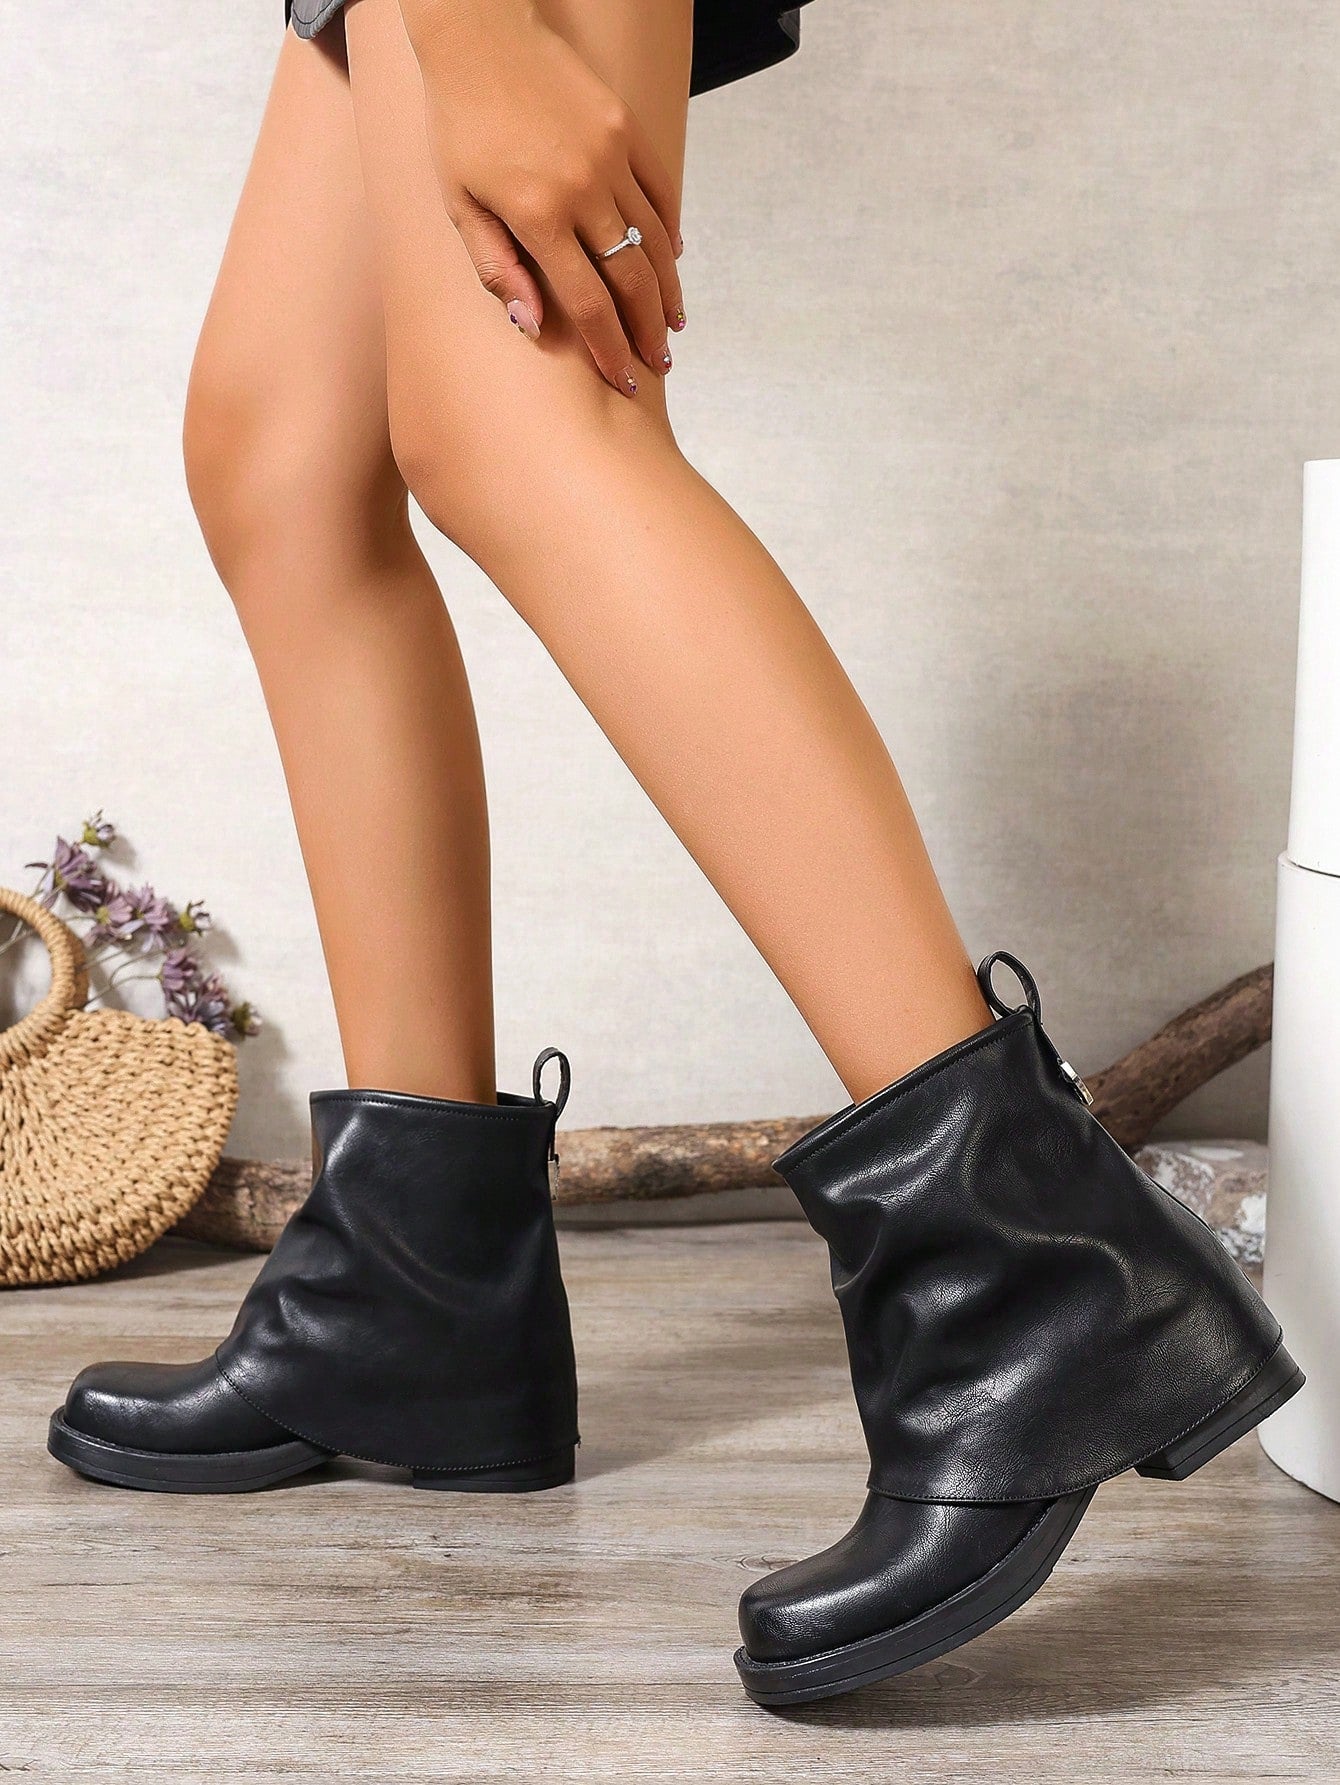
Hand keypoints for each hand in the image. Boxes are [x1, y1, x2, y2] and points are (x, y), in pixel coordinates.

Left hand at [402, 0, 685, 395]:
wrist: (480, 35)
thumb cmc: (459, 125)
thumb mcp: (459, 203)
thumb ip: (497, 267)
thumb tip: (532, 327)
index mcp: (537, 215)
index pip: (587, 303)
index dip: (610, 349)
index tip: (627, 380)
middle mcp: (582, 189)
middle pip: (631, 279)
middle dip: (648, 330)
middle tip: (660, 362)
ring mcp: (611, 156)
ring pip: (654, 240)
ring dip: (666, 289)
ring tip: (673, 324)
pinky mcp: (626, 128)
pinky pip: (660, 192)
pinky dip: (670, 232)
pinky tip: (673, 260)